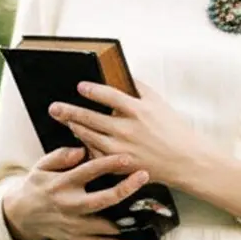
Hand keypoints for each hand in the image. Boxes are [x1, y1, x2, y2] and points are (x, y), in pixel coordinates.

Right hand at [3, 146, 157, 239]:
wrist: (22, 216)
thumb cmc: (38, 186)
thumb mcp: (41, 166)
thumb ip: (61, 156)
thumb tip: (82, 149)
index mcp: (61, 185)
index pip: (86, 172)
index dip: (107, 163)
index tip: (126, 156)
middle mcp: (70, 207)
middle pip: (101, 200)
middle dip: (124, 189)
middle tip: (144, 176)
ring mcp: (77, 227)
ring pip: (110, 228)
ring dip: (134, 222)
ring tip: (158, 216)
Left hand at [48, 80, 216, 189]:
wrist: (185, 160)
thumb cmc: (174, 130)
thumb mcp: (159, 102)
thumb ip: (139, 87)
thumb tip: (123, 74)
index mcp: (137, 111)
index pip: (108, 96)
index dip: (91, 90)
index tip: (80, 87)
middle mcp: (127, 130)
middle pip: (90, 118)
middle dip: (69, 111)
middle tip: (55, 108)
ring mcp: (122, 150)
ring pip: (89, 138)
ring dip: (75, 128)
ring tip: (66, 121)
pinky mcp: (121, 166)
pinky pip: (97, 156)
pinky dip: (87, 148)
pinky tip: (81, 141)